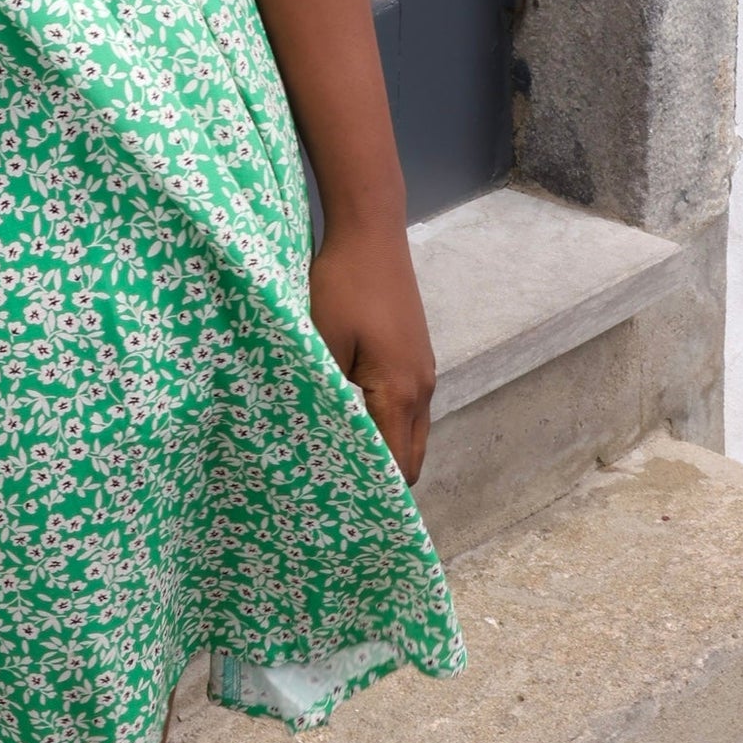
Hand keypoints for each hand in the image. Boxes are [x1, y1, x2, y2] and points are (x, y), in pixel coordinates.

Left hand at [308, 221, 436, 485]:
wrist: (371, 232)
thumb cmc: (343, 285)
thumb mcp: (322, 339)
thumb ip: (324, 391)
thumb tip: (318, 435)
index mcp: (399, 393)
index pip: (396, 465)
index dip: (375, 492)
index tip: (345, 510)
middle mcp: (422, 389)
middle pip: (411, 456)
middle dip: (385, 480)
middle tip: (342, 493)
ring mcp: (424, 371)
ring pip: (412, 432)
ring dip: (388, 450)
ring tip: (346, 461)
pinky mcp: (416, 355)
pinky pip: (409, 408)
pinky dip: (390, 425)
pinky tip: (357, 419)